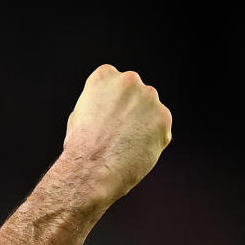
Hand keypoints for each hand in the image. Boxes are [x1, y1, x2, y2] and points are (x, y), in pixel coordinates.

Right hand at [61, 64, 172, 203]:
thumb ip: (102, 102)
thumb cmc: (81, 145)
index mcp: (104, 75)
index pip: (116, 81)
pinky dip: (153, 139)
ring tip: (125, 144)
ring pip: (151, 110)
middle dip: (131, 110)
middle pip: (137, 93)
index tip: (107, 116)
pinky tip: (136, 150)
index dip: (112, 102)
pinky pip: (161, 128)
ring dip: (143, 124)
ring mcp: (148, 98)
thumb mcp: (82, 112)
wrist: (92, 168)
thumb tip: (117, 107)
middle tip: (117, 132)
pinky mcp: (163, 117)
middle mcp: (129, 80)